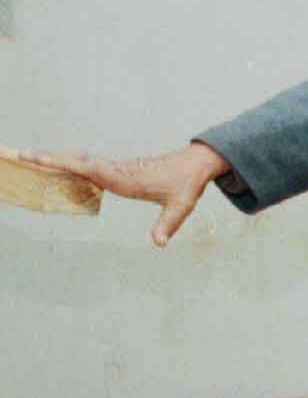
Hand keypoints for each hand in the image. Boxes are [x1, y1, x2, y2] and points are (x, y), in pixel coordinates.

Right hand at [29, 141, 227, 247]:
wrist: (195, 165)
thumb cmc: (186, 185)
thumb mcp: (181, 207)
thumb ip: (167, 225)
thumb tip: (159, 243)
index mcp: (126, 178)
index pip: (90, 169)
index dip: (66, 163)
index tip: (43, 159)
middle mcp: (116, 170)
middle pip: (77, 161)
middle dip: (49, 158)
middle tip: (21, 154)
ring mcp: (115, 167)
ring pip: (80, 160)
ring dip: (55, 157)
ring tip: (26, 156)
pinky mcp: (116, 168)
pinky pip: (87, 163)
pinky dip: (68, 161)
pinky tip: (53, 163)